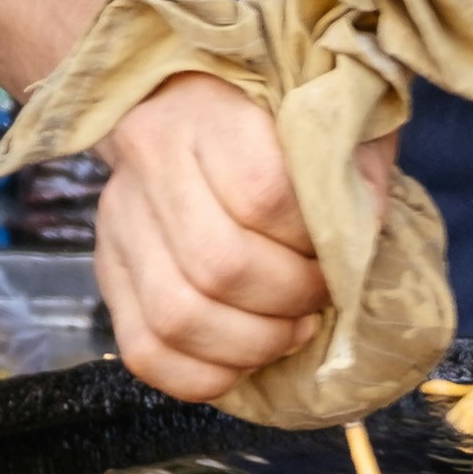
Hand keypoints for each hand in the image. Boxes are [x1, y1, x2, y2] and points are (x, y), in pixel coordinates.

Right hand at [92, 71, 393, 399]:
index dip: (315, 242)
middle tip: (320, 299)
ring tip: (290, 331)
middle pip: (219, 266)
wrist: (184, 98)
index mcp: (207, 113)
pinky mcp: (108, 272)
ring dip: (251, 345)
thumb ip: (353, 166)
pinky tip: (245, 359)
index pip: (263, 195)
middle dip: (289, 300)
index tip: (342, 250)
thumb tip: (364, 232)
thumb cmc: (274, 111)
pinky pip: (144, 351)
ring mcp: (118, 223)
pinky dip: (203, 374)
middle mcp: (149, 164)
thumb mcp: (329, 115)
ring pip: (176, 318)